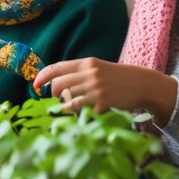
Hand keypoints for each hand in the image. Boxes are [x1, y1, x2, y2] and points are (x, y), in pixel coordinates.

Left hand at [32, 57, 177, 121]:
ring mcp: (96, 90)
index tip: (35, 85)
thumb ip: (78, 72)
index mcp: (87, 63)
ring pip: (67, 101)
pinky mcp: (102, 104)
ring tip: (73, 107)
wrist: (142, 84)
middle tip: (58, 100)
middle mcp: (90, 75)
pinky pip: (81, 112)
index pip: (57, 68)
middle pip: (58, 86)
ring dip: (65, 106)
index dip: (42, 76)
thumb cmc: (117, 78)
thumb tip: (54, 82)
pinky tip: (86, 112)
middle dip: (53, 95)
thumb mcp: (98, 68)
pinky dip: (79, 114)